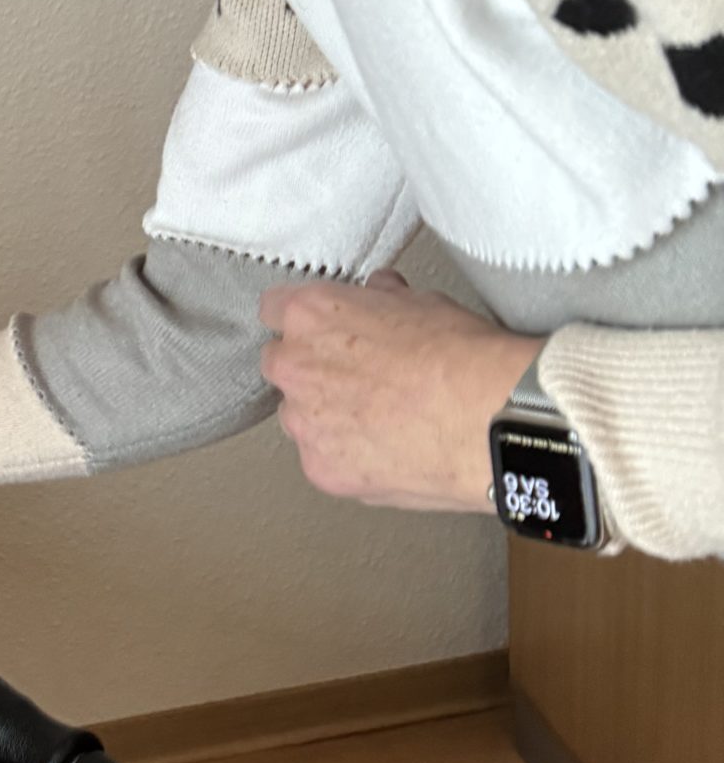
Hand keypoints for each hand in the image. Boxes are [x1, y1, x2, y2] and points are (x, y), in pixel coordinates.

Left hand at [259, 273, 538, 514]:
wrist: (487, 420)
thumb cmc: (461, 357)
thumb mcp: (422, 303)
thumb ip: (383, 299)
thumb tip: (380, 293)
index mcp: (312, 316)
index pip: (275, 309)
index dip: (302, 320)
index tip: (318, 329)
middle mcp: (295, 367)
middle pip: (280, 364)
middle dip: (309, 369)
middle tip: (356, 379)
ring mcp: (304, 424)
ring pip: (298, 417)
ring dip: (324, 417)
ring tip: (378, 421)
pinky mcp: (322, 469)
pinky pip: (322, 460)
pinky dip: (347, 457)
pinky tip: (386, 453)